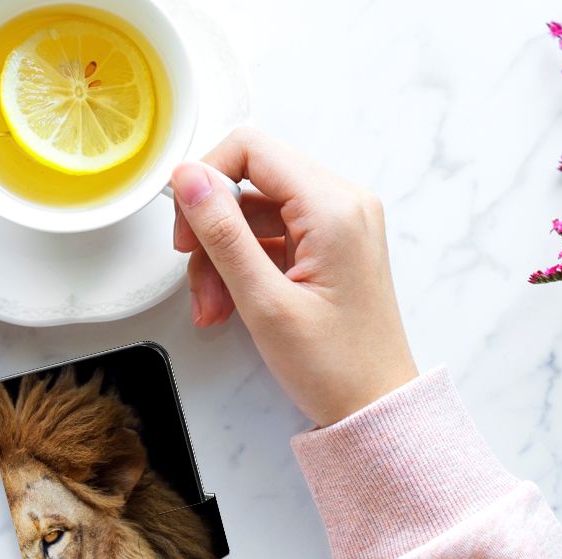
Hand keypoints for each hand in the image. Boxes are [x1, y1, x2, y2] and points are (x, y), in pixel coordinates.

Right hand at [171, 128, 416, 426]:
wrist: (375, 408)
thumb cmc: (334, 366)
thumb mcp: (264, 301)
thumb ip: (222, 233)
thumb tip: (188, 177)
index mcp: (333, 207)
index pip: (251, 149)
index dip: (206, 179)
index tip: (185, 227)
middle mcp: (342, 203)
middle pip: (250, 182)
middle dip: (212, 231)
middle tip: (196, 279)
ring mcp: (338, 224)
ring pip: (254, 214)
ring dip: (222, 257)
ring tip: (213, 308)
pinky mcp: (330, 246)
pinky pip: (271, 237)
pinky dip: (243, 267)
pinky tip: (230, 306)